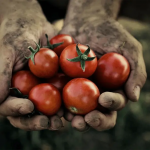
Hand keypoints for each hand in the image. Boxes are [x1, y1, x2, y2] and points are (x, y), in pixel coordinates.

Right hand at [0, 0, 62, 130]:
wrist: (36, 25)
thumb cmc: (18, 34)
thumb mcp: (7, 50)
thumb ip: (1, 75)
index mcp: (10, 88)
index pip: (8, 106)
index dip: (16, 110)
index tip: (28, 107)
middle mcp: (24, 92)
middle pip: (28, 114)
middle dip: (37, 121)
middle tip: (48, 123)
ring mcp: (40, 90)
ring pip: (46, 110)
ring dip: (54, 118)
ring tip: (62, 120)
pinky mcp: (55, 85)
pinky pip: (61, 98)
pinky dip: (66, 106)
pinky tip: (73, 110)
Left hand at [60, 16, 146, 130]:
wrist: (87, 22)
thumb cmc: (110, 33)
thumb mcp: (129, 49)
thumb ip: (135, 72)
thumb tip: (133, 97)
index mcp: (111, 88)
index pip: (114, 103)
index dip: (111, 105)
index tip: (104, 99)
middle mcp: (95, 92)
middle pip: (95, 113)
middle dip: (92, 120)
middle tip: (86, 120)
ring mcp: (77, 89)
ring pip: (76, 110)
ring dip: (73, 118)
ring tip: (69, 118)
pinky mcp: (63, 83)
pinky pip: (59, 96)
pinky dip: (58, 103)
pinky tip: (55, 107)